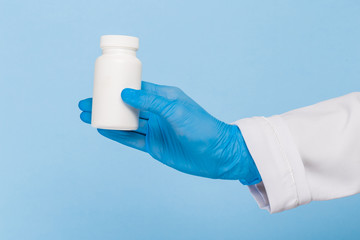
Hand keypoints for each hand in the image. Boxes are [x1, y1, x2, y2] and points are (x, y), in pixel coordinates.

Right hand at [78, 81, 260, 183]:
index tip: (100, 84)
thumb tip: (125, 94)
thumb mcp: (176, 110)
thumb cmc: (202, 128)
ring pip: (126, 122)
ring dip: (107, 119)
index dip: (118, 86)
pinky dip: (117, 134)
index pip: (136, 88)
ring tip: (87, 115)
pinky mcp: (153, 145)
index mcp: (164, 97)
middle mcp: (157, 112)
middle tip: (86, 103)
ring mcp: (154, 129)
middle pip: (126, 106)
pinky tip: (102, 129)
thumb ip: (151, 102)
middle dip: (107, 104)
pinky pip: (131, 139)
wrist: (217, 155)